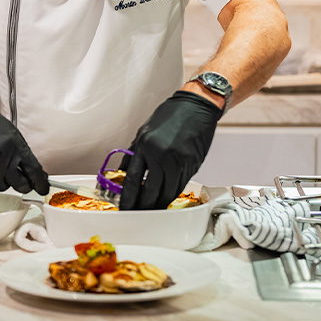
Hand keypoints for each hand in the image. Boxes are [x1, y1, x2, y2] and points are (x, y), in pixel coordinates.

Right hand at [0, 104, 48, 194]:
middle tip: (18, 179)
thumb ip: (21, 152)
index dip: (40, 183)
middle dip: (22, 184)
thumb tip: (31, 170)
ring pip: (1, 186)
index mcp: (14, 145)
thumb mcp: (10, 133)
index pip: (33, 171)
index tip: (42, 188)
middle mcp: (1, 158)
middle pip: (19, 184)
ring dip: (1, 179)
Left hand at [119, 91, 222, 209]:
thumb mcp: (144, 131)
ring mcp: (178, 160)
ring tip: (152, 210)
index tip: (125, 208)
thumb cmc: (170, 115)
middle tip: (138, 214)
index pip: (133, 179)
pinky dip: (171, 194)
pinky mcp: (192, 164)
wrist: (195, 106)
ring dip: (159, 203)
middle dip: (143, 206)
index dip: (128, 197)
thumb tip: (125, 174)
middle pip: (151, 190)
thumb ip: (134, 153)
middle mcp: (161, 154)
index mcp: (145, 144)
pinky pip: (180, 185)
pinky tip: (166, 198)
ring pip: (167, 192)